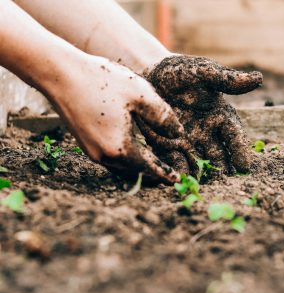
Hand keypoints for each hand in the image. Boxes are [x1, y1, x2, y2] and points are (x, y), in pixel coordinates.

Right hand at [47, 55, 182, 183]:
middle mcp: (104, 156)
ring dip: (139, 169)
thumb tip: (178, 134)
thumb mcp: (140, 94)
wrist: (60, 74)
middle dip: (153, 175)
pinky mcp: (85, 144)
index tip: (177, 180)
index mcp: (120, 148)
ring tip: (154, 166)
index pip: (149, 167)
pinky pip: (111, 160)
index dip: (165, 174)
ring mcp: (92, 151)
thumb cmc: (102, 81)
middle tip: (168, 176)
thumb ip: (162, 116)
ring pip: (122, 168)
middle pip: (135, 172)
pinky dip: (126, 160)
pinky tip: (133, 152)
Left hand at [137, 55, 262, 174]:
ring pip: (200, 162)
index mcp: (220, 116)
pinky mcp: (169, 146)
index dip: (240, 151)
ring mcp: (189, 141)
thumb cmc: (180, 71)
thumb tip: (258, 79)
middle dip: (223, 170)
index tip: (245, 167)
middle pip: (219, 155)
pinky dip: (180, 172)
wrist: (150, 74)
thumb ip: (226, 80)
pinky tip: (181, 181)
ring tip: (205, 188)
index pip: (234, 136)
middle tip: (226, 184)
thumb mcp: (203, 72)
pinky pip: (176, 162)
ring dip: (203, 175)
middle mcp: (207, 133)